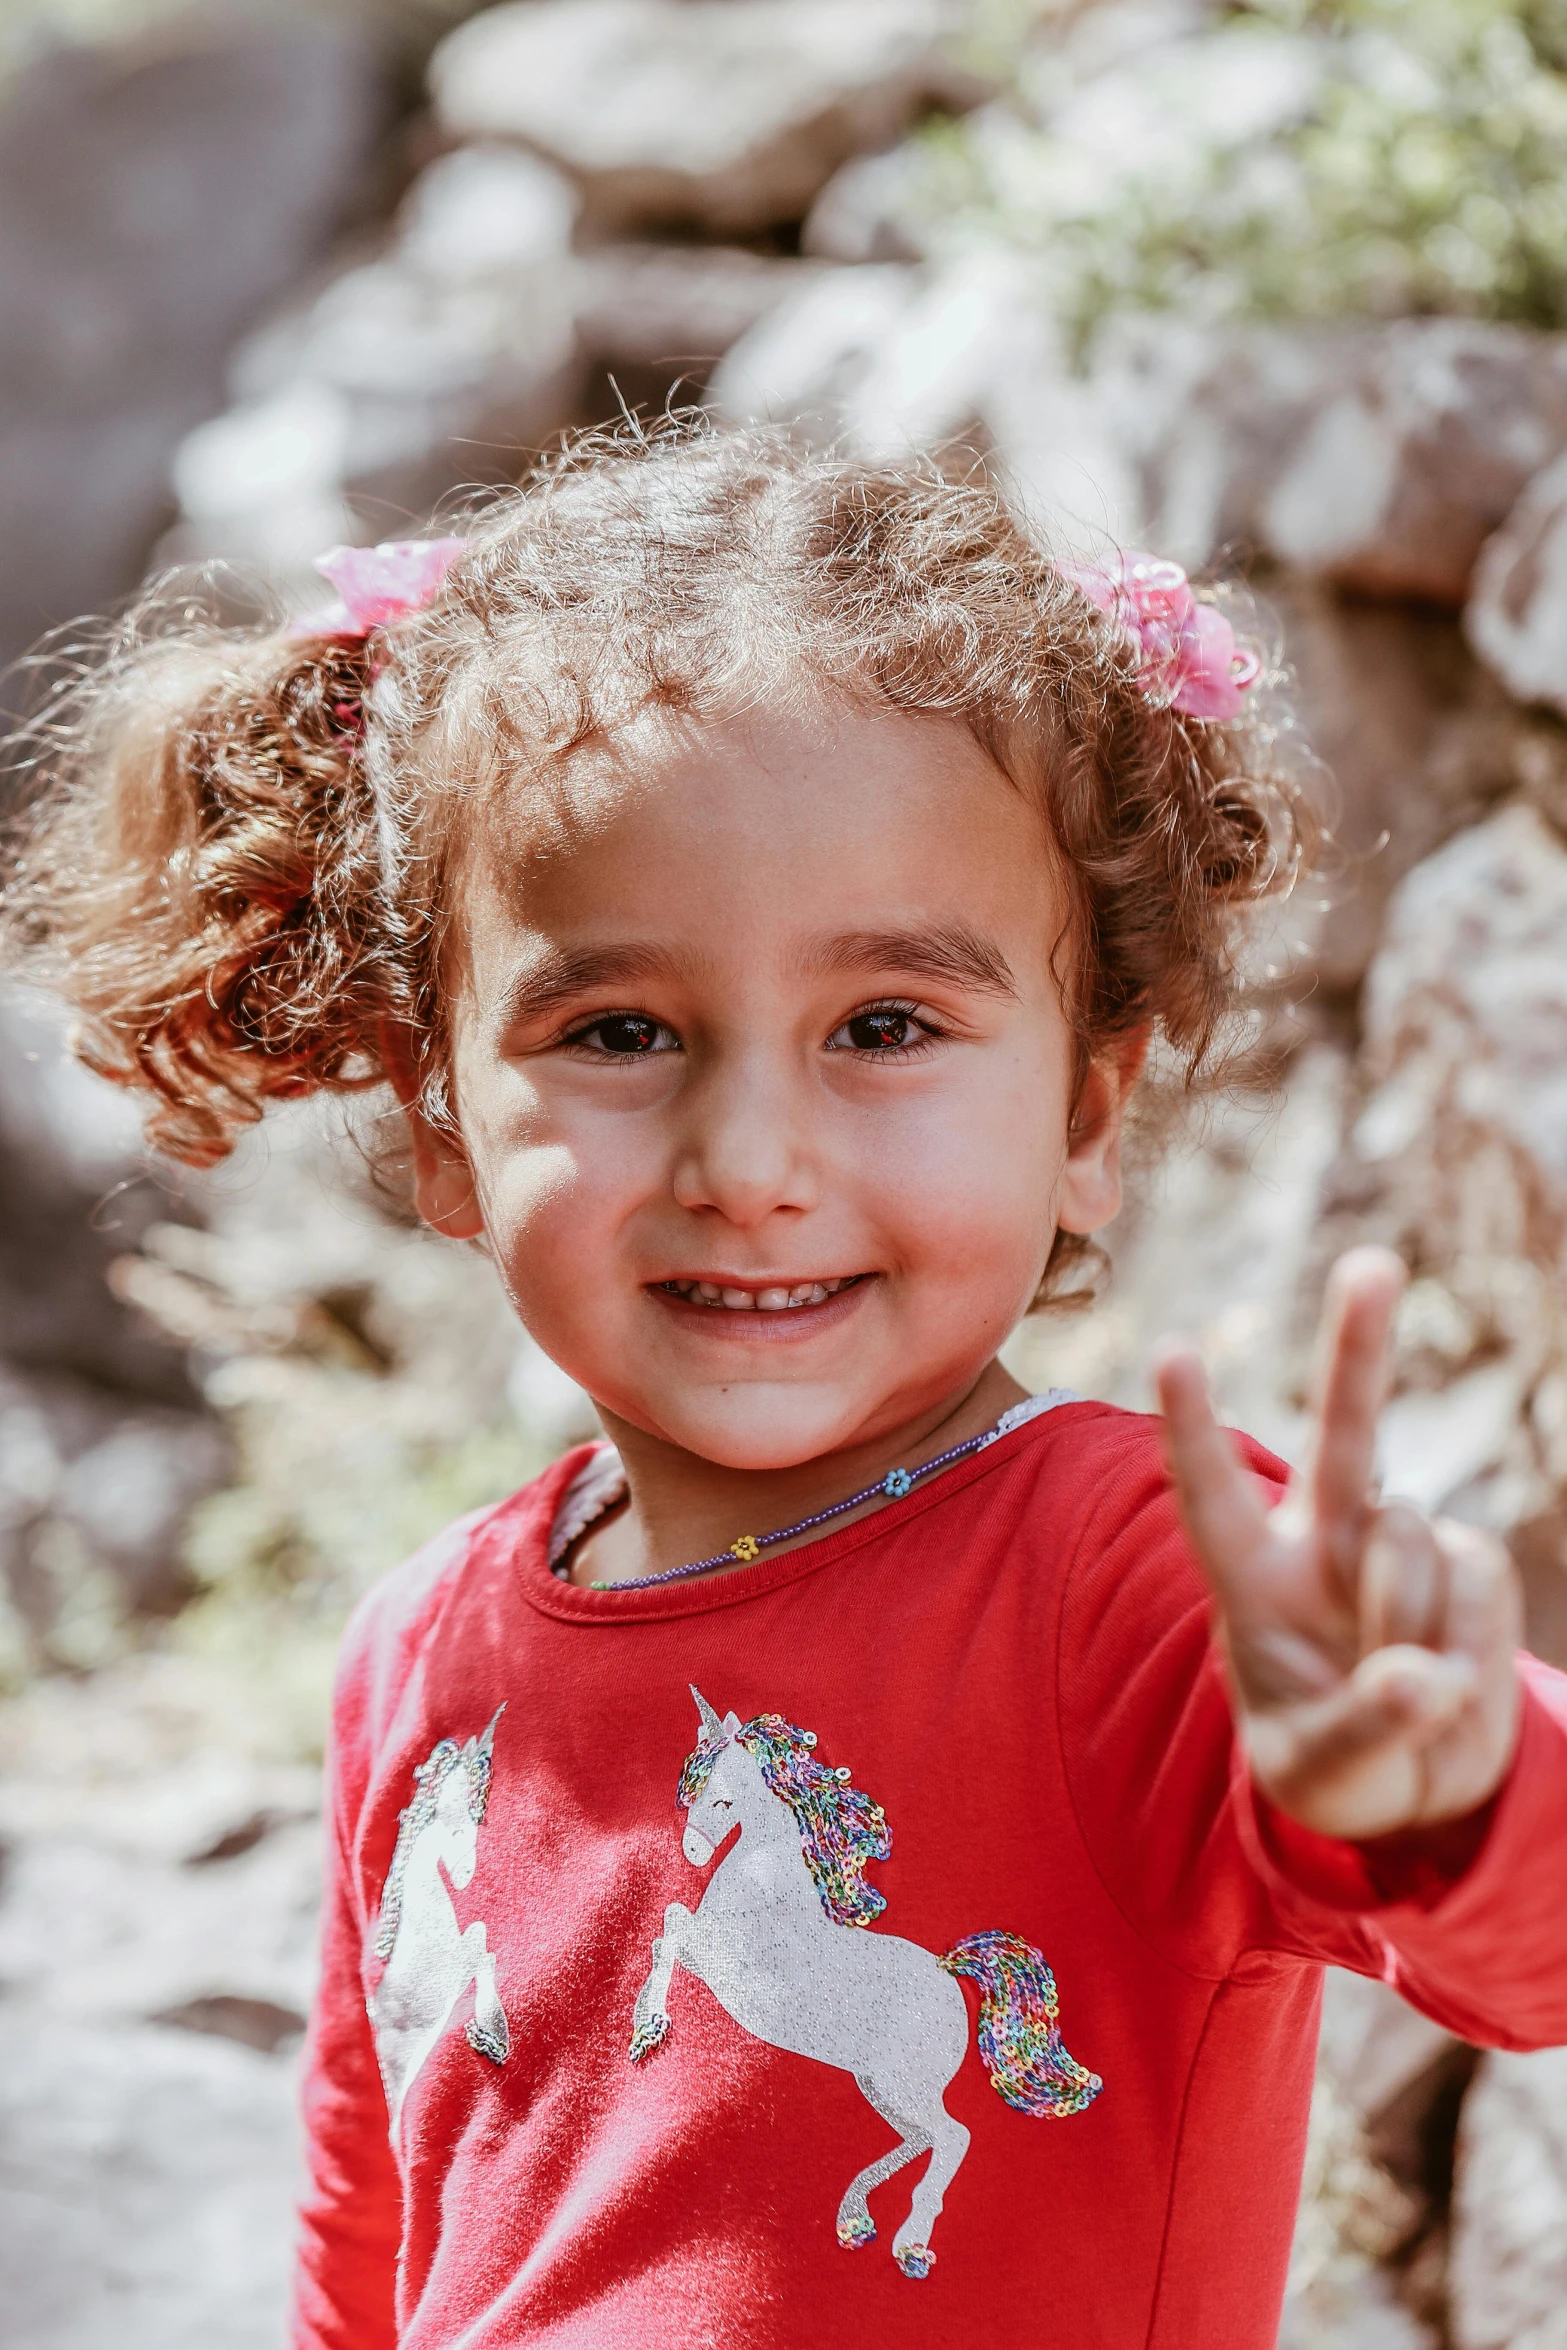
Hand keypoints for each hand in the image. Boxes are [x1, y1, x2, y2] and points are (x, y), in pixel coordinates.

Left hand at [1155, 1248, 1522, 1841]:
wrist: (1417, 1784)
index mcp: (1253, 1580)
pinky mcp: (1472, 1566)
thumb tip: (1420, 1678)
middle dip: (1359, 1348)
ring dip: (1411, 1629)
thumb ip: (1362, 1728)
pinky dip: (1468, 1655)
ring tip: (1397, 1689)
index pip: (1212, 1495)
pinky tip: (1446, 1678)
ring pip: (1413, 1549)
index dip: (1193, 1428)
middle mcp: (1324, 1541)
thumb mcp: (1321, 1774)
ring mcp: (1400, 1547)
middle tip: (1373, 1265)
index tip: (1172, 1350)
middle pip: (1345, 1435)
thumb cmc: (1336, 1768)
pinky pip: (1476, 1593)